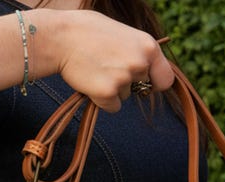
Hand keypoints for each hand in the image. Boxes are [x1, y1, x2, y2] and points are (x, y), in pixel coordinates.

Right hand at [46, 10, 173, 111]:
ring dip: (112, 89)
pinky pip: (112, 107)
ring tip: (94, 67)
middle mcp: (140, 63)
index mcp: (147, 45)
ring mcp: (124, 79)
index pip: (166, 79)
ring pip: (125, 97)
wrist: (58, 37)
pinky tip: (89, 81)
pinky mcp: (108, 94)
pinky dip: (101, 100)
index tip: (147, 84)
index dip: (155, 83)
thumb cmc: (86, 30)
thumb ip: (137, 50)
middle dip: (127, 82)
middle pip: (141, 88)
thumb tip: (148, 66)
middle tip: (106, 66)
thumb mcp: (121, 32)